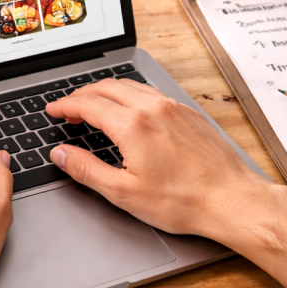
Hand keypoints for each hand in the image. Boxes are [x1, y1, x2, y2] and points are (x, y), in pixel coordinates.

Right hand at [46, 79, 286, 287]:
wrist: (233, 200)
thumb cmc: (183, 201)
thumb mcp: (124, 193)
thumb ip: (87, 169)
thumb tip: (62, 154)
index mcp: (133, 125)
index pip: (87, 104)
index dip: (65, 105)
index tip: (53, 109)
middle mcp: (153, 108)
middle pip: (106, 88)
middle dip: (81, 96)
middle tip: (67, 109)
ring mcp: (173, 107)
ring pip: (129, 86)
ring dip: (105, 92)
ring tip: (93, 106)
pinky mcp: (188, 113)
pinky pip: (150, 92)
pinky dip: (129, 94)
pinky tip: (129, 109)